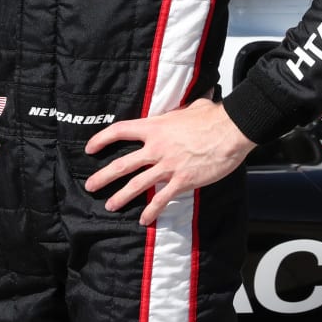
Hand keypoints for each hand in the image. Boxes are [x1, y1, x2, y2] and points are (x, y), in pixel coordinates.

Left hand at [84, 99, 254, 226]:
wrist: (231, 131)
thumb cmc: (213, 117)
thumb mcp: (192, 107)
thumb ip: (183, 110)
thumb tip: (192, 102)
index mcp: (155, 127)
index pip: (120, 131)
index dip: (102, 139)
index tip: (90, 148)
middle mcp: (156, 148)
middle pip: (122, 164)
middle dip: (103, 177)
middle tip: (90, 186)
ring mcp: (168, 166)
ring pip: (137, 184)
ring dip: (121, 197)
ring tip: (110, 205)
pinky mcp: (182, 181)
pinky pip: (162, 199)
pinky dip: (152, 211)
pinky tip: (144, 219)